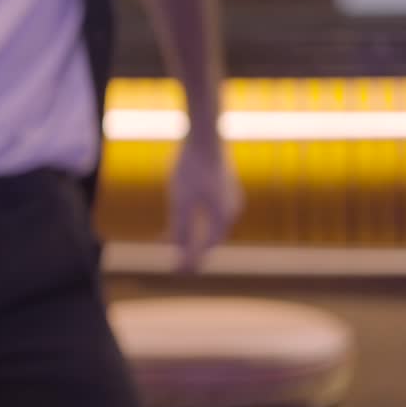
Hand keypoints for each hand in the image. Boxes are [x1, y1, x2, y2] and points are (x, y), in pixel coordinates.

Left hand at [168, 133, 242, 271]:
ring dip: (194, 234)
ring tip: (174, 241)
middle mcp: (232, 209)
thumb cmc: (191, 168)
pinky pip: (211, 209)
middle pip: (211, 237)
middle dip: (193, 249)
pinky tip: (184, 215)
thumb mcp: (180, 201)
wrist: (205, 135)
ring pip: (211, 222)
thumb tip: (178, 254)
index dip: (191, 261)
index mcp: (223, 217)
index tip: (177, 272)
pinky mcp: (224, 184)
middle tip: (176, 263)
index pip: (206, 247)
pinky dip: (197, 218)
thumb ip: (180, 229)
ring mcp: (230, 195)